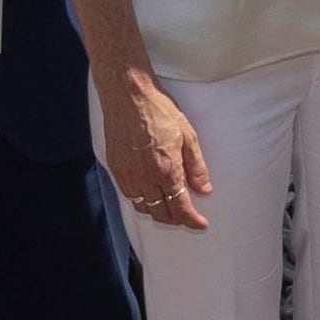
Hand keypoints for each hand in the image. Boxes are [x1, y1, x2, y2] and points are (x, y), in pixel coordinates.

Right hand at [102, 68, 212, 229]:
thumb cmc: (158, 110)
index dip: (192, 220)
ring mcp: (128, 174)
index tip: (200, 224)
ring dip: (158, 212)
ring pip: (143, 208)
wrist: (128, 95)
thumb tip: (204, 189)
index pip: (180, 208)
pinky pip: (129, 195)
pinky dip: (141, 201)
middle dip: (176, 219)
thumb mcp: (187, 136)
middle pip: (161, 213)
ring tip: (169, 207)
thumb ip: (196, 167)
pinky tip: (150, 194)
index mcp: (166, 170)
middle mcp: (144, 177)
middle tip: (187, 215)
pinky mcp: (115, 168)